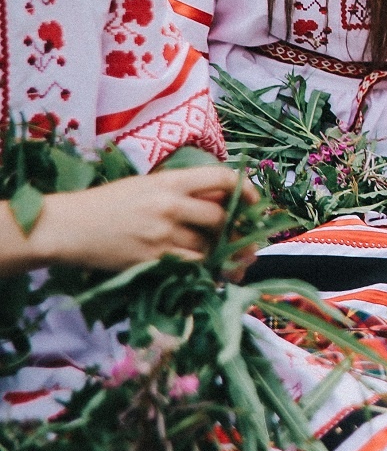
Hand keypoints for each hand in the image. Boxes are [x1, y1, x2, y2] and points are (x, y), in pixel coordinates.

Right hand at [30, 167, 245, 272]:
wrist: (68, 227)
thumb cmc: (107, 203)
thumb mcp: (148, 185)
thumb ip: (184, 191)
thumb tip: (223, 203)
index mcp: (171, 181)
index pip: (222, 179)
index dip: (246, 190)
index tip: (254, 203)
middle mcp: (171, 206)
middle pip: (222, 218)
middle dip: (235, 230)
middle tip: (240, 239)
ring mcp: (162, 235)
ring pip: (209, 247)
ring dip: (220, 254)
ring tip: (227, 259)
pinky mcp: (152, 261)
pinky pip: (190, 268)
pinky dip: (202, 270)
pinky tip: (207, 271)